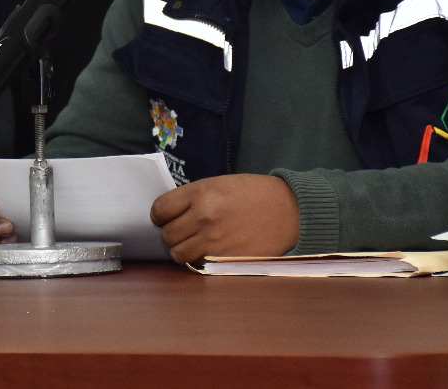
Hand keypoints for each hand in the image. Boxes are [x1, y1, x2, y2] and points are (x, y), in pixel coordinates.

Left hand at [149, 174, 299, 263]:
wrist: (288, 210)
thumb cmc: (254, 194)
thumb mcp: (219, 184)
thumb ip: (194, 198)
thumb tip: (171, 213)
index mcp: (201, 193)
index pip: (160, 209)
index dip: (159, 215)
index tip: (164, 217)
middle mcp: (203, 218)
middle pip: (167, 234)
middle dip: (171, 232)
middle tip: (182, 230)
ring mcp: (213, 241)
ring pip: (177, 253)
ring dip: (182, 249)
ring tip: (193, 242)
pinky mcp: (224, 259)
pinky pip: (196, 264)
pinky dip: (197, 260)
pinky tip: (207, 250)